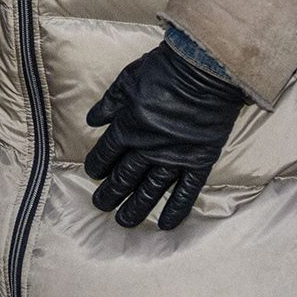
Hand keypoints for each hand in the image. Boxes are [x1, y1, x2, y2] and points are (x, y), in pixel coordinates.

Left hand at [84, 40, 247, 229]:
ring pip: (151, 191)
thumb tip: (91, 122)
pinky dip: (176, 209)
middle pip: (124, 178)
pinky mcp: (199, 162)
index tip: (92, 174)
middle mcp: (148, 149)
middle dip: (110, 193)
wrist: (204, 71)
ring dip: (136, 208)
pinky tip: (166, 225)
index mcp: (127, 128)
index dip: (97, 166)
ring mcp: (174, 158)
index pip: (106, 155)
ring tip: (124, 222)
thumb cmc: (163, 70)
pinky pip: (186, 192)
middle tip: (101, 206)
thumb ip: (109, 104)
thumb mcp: (126, 80)